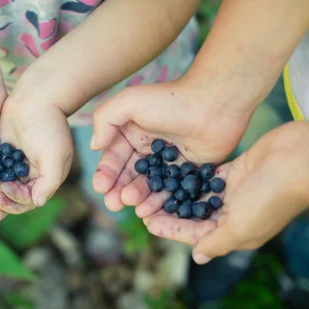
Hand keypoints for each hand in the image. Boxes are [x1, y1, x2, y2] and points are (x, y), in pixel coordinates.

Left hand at [0, 91, 72, 222]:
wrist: (36, 98)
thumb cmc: (48, 127)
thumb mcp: (55, 156)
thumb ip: (49, 182)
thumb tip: (38, 203)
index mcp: (47, 178)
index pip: (29, 199)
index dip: (15, 200)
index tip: (2, 190)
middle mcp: (33, 174)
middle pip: (15, 197)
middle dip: (3, 200)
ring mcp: (18, 164)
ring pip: (3, 185)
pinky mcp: (4, 154)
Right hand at [90, 78, 250, 213]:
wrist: (214, 103)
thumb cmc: (170, 100)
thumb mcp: (128, 102)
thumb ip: (104, 120)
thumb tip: (94, 146)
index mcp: (131, 132)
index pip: (113, 157)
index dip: (105, 173)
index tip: (100, 187)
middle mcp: (148, 147)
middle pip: (128, 175)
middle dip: (118, 190)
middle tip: (113, 203)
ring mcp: (168, 160)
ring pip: (147, 184)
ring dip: (136, 196)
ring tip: (130, 203)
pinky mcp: (187, 170)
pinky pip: (170, 190)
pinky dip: (158, 200)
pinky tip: (150, 209)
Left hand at [141, 121, 308, 264]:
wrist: (299, 161)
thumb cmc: (270, 198)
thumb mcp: (240, 228)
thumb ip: (216, 242)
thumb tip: (198, 257)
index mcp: (235, 232)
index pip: (194, 234)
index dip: (170, 228)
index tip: (146, 222)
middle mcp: (232, 214)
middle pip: (192, 215)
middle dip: (169, 210)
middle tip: (141, 203)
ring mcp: (233, 192)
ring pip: (197, 195)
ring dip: (176, 193)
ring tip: (151, 187)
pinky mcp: (235, 171)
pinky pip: (207, 177)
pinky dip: (190, 176)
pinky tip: (170, 171)